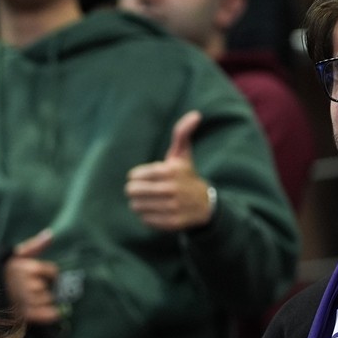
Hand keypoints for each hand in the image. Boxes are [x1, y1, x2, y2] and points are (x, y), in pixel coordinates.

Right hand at [4, 228, 60, 324]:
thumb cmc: (2, 271)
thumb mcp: (16, 255)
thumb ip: (35, 245)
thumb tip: (51, 234)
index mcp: (28, 268)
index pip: (53, 272)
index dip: (48, 274)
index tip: (39, 276)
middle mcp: (28, 284)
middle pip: (49, 287)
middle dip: (42, 288)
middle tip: (28, 289)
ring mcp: (26, 301)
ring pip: (47, 300)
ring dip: (42, 301)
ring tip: (26, 298)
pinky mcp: (24, 315)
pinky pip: (48, 315)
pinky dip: (50, 314)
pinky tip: (47, 311)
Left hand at [126, 112, 213, 231]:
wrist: (205, 205)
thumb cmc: (186, 176)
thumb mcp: (183, 155)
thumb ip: (182, 134)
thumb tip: (196, 114)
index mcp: (169, 171)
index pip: (134, 176)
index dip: (136, 177)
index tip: (145, 177)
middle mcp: (171, 189)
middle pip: (132, 191)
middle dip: (135, 190)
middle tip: (144, 190)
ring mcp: (172, 207)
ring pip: (136, 206)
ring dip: (140, 204)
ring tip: (151, 200)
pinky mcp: (172, 223)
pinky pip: (145, 220)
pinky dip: (148, 216)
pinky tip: (158, 211)